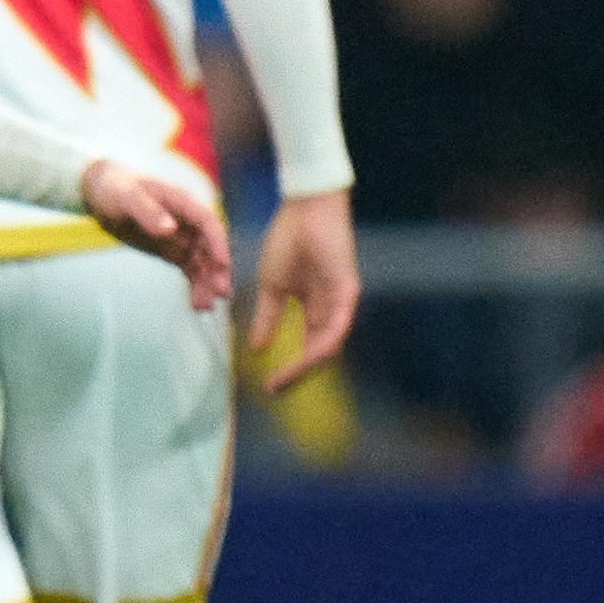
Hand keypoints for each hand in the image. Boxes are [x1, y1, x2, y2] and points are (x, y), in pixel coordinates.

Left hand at [79, 161, 234, 311]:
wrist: (102, 193)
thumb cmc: (115, 188)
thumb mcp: (127, 197)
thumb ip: (147, 211)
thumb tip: (169, 229)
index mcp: (183, 203)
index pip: (208, 224)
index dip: (218, 244)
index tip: (222, 265)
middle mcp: (188, 221)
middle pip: (210, 247)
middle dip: (217, 270)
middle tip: (219, 294)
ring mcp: (182, 237)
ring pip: (202, 262)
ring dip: (206, 284)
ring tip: (204, 307)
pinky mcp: (173, 250)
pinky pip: (190, 269)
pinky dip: (195, 285)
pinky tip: (196, 304)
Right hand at [245, 184, 360, 394]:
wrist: (304, 209)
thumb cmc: (289, 240)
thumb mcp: (271, 286)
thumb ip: (267, 317)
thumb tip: (256, 349)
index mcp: (316, 308)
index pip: (308, 347)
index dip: (290, 368)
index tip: (267, 386)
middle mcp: (332, 309)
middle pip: (321, 353)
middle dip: (298, 376)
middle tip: (275, 393)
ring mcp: (341, 301)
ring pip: (329, 345)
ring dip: (306, 367)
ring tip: (283, 382)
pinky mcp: (347, 291)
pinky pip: (337, 326)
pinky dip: (322, 346)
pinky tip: (305, 360)